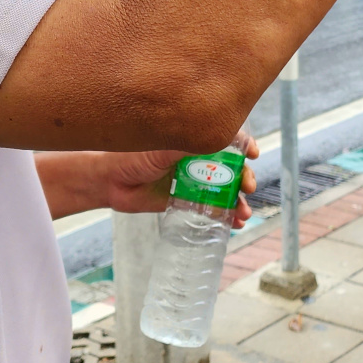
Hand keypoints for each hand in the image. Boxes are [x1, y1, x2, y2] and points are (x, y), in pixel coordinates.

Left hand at [102, 130, 258, 228]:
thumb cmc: (132, 156)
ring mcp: (193, 180)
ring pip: (225, 190)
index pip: (226, 137)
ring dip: (239, 201)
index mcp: (193, 139)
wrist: (110, 182)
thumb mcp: (161, 147)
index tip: (252, 153)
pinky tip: (235, 224)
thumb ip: (186, 145)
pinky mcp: (186, 200)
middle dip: (245, 177)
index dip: (244, 144)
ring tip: (243, 213)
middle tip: (247, 187)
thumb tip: (214, 140)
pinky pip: (210, 208)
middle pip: (231, 167)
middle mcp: (197, 158)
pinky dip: (225, 216)